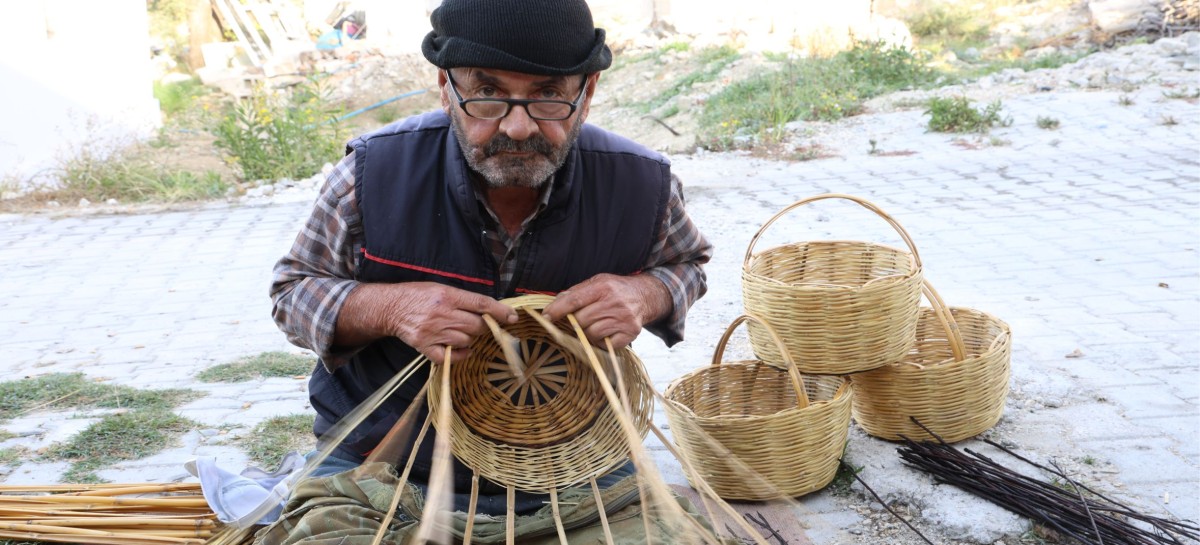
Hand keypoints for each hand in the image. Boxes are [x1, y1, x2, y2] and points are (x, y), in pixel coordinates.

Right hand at [339, 282, 516, 363]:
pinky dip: (459, 355)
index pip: (481, 304)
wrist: (391, 307)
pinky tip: (460, 349)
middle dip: (482, 327)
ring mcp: (433, 332)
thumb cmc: (419, 295)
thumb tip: (489, 309)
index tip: (513, 317)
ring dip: (469, 339)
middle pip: (477, 326)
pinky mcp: (424, 346)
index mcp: (448, 296)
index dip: (500, 311)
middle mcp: (442, 314)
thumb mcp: (441, 288)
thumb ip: (463, 299)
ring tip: (460, 332)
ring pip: (466, 341)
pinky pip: (449, 357)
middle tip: (476, 324)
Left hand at [542, 273, 669, 349]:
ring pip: (591, 334)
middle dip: (575, 323)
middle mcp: (614, 302)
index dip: (557, 310)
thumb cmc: (616, 289)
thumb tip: (554, 304)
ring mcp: (623, 319)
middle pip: (581, 321)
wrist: (645, 296)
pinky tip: (605, 331)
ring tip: (595, 324)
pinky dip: (600, 341)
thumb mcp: (597, 282)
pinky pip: (604, 344)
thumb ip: (576, 292)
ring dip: (587, 333)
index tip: (545, 317)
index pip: (574, 300)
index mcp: (603, 287)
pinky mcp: (630, 333)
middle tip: (579, 320)